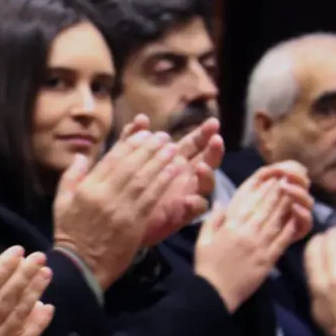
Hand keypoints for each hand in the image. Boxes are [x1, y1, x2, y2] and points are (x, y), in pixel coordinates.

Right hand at [53, 120, 186, 287]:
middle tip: (162, 136)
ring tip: (172, 148)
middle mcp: (104, 195)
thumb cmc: (71, 234)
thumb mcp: (61, 203)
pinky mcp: (134, 223)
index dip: (129, 144)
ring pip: (143, 179)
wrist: (81, 266)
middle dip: (149, 148)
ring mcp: (120, 209)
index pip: (111, 159)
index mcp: (87, 188)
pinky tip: (173, 170)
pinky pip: (151, 198)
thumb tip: (80, 156)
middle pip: (130, 165)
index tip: (143, 134)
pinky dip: (163, 182)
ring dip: (160, 161)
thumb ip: (71, 177)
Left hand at [139, 118, 226, 245]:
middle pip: (208, 159)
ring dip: (208, 174)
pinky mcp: (183, 213)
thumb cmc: (129, 186)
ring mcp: (188, 194)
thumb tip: (141, 118)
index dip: (203, 133)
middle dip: (214, 148)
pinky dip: (195, 203)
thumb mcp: (129, 159)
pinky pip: (196, 209)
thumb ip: (135, 139)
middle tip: (216, 138)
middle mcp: (186, 175)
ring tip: (203, 167)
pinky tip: (189, 200)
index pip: (194, 143)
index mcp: (176, 159)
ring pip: (207, 182)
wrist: (119, 218)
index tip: (212, 122)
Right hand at [195, 164, 309, 310]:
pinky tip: (297, 219)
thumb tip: (221, 203)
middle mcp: (248, 233)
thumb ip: (213, 221)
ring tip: (294, 194)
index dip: (263, 191)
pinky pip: (282, 241)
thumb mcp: (203, 240)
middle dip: (278, 194)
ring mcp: (260, 246)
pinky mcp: (268, 260)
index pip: (251, 204)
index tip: (272, 181)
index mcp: (231, 227)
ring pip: (276, 222)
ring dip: (286, 207)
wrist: (214, 292)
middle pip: (267, 209)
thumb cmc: (206, 266)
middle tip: (288, 182)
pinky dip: (290, 229)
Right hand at [305, 228, 335, 335]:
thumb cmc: (333, 323)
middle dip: (334, 233)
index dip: (318, 239)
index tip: (322, 238)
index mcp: (317, 283)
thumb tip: (320, 261)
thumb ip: (316, 280)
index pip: (314, 250)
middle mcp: (334, 276)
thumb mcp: (315, 302)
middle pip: (332, 243)